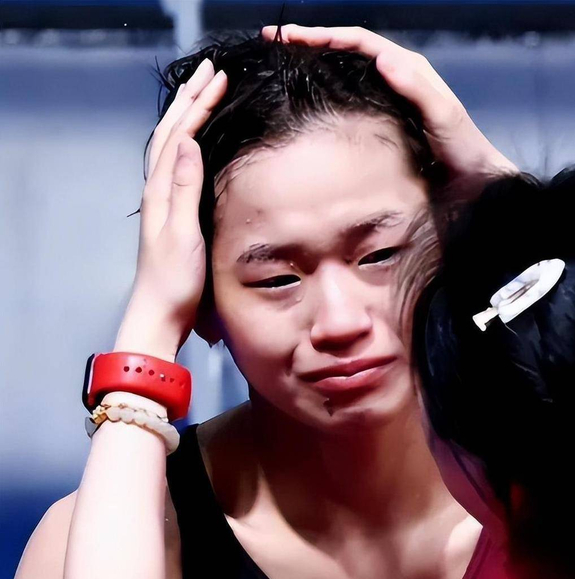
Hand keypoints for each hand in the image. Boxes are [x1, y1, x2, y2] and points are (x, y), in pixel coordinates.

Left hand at [115, 59, 227, 361]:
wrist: (160, 312)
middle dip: (190, 98)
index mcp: (160, 191)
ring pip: (171, 145)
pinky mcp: (172, 211)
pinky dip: (185, 140)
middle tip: (210, 71)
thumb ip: (184, 189)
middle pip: (171, 133)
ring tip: (201, 92)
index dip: (198, 105)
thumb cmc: (174, 280)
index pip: (180, 135)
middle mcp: (158, 190)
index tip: (218, 78)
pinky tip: (194, 140)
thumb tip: (189, 143)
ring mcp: (163, 200)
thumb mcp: (182, 234)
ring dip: (185, 114)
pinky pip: (176, 163)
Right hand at [261, 25, 516, 190]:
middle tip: (274, 43)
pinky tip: (308, 101)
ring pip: (344, 73)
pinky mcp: (382, 122)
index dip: (322, 34)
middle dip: (310, 42)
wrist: (473, 181)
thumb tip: (382, 58)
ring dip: (314, 65)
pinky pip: (349, 100)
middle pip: (346, 50)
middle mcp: (394, 77)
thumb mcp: (444, 116)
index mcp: (407, 68)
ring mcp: (386, 100)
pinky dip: (326, 93)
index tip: (288, 36)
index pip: (358, 41)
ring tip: (282, 65)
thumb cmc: (462, 149)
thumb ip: (418, 88)